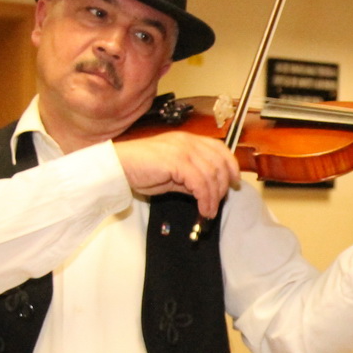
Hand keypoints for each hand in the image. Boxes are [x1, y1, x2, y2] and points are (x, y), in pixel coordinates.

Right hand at [114, 132, 240, 219]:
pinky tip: (203, 209)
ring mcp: (183, 150)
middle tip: (218, 203)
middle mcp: (187, 142)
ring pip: (212, 175)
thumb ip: (190, 178)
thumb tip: (206, 190)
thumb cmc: (139, 169)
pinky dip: (205, 199)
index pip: (219, 148)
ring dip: (214, 197)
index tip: (235, 181)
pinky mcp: (177, 161)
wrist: (118, 167)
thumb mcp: (171, 173)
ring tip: (208, 211)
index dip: (231, 164)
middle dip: (223, 186)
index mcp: (187, 140)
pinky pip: (201, 183)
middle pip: (219, 163)